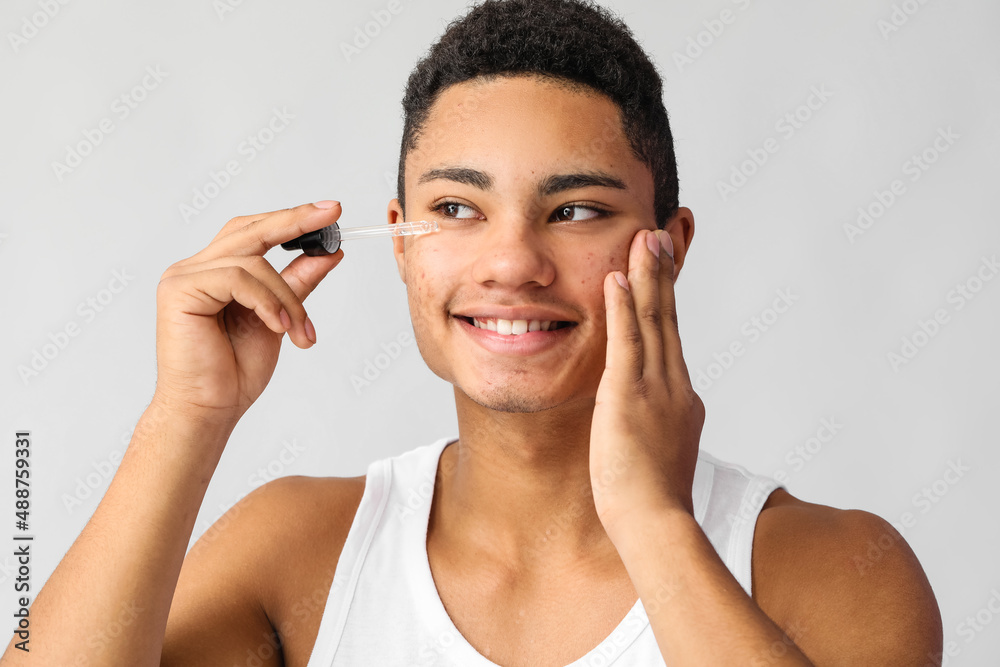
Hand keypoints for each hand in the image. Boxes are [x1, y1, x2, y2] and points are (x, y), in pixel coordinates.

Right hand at [151, 201, 343, 424]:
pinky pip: (237, 279)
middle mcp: (195, 268)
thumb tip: (329, 253)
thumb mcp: (280, 320)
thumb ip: (296, 284)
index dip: (290, 219)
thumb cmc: (235, 372)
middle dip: (295, 221)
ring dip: (287, 298)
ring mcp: (183, 277)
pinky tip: (279, 327)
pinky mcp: (179, 290)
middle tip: (333, 214)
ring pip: (253, 262)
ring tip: (300, 332)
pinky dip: (267, 302)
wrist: (209, 410)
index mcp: (215, 272)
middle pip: (250, 230)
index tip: (330, 212)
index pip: (254, 232)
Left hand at [590, 228, 705, 539]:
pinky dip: (624, 308)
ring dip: (648, 276)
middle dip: (663, 275)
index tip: (663, 271)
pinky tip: (617, 278)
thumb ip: (658, 430)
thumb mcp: (661, 455)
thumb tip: (653, 426)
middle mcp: (675, 386)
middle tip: (659, 236)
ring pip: (654, 321)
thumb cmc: (653, 502)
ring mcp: (656, 388)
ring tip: (645, 239)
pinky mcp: (630, 396)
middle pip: (669, 320)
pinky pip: (627, 342)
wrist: (656, 522)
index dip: (667, 302)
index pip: (672, 340)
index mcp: (682, 399)